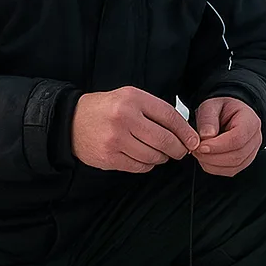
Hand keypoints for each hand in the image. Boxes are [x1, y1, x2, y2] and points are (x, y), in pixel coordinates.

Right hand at [71, 87, 199, 172]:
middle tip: (180, 152)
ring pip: (154, 156)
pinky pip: (140, 167)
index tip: (194, 141)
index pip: (170, 117)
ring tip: (159, 153)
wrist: (71, 121)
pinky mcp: (109, 157)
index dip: (186, 132)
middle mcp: (124, 118)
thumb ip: (156, 111)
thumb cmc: (106, 109)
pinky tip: (143, 157)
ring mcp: (115, 139)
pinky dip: (147, 165)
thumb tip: (185, 132)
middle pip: (165, 140)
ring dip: (162, 158)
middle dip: (178, 149)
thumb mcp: (130, 98)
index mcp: (133, 99)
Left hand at [193, 97, 262, 176]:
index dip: (218, 146)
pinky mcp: (243, 162)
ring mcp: (251, 152)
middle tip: (195, 150)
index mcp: (250, 122)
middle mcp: (254, 139)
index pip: (238, 139)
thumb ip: (208, 119)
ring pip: (233, 167)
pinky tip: (205, 159)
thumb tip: (206, 136)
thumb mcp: (211, 105)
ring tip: (199, 153)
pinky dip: (214, 168)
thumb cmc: (223, 109)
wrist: (229, 113)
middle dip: (212, 157)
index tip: (201, 146)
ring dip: (211, 164)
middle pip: (236, 156)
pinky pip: (230, 171)